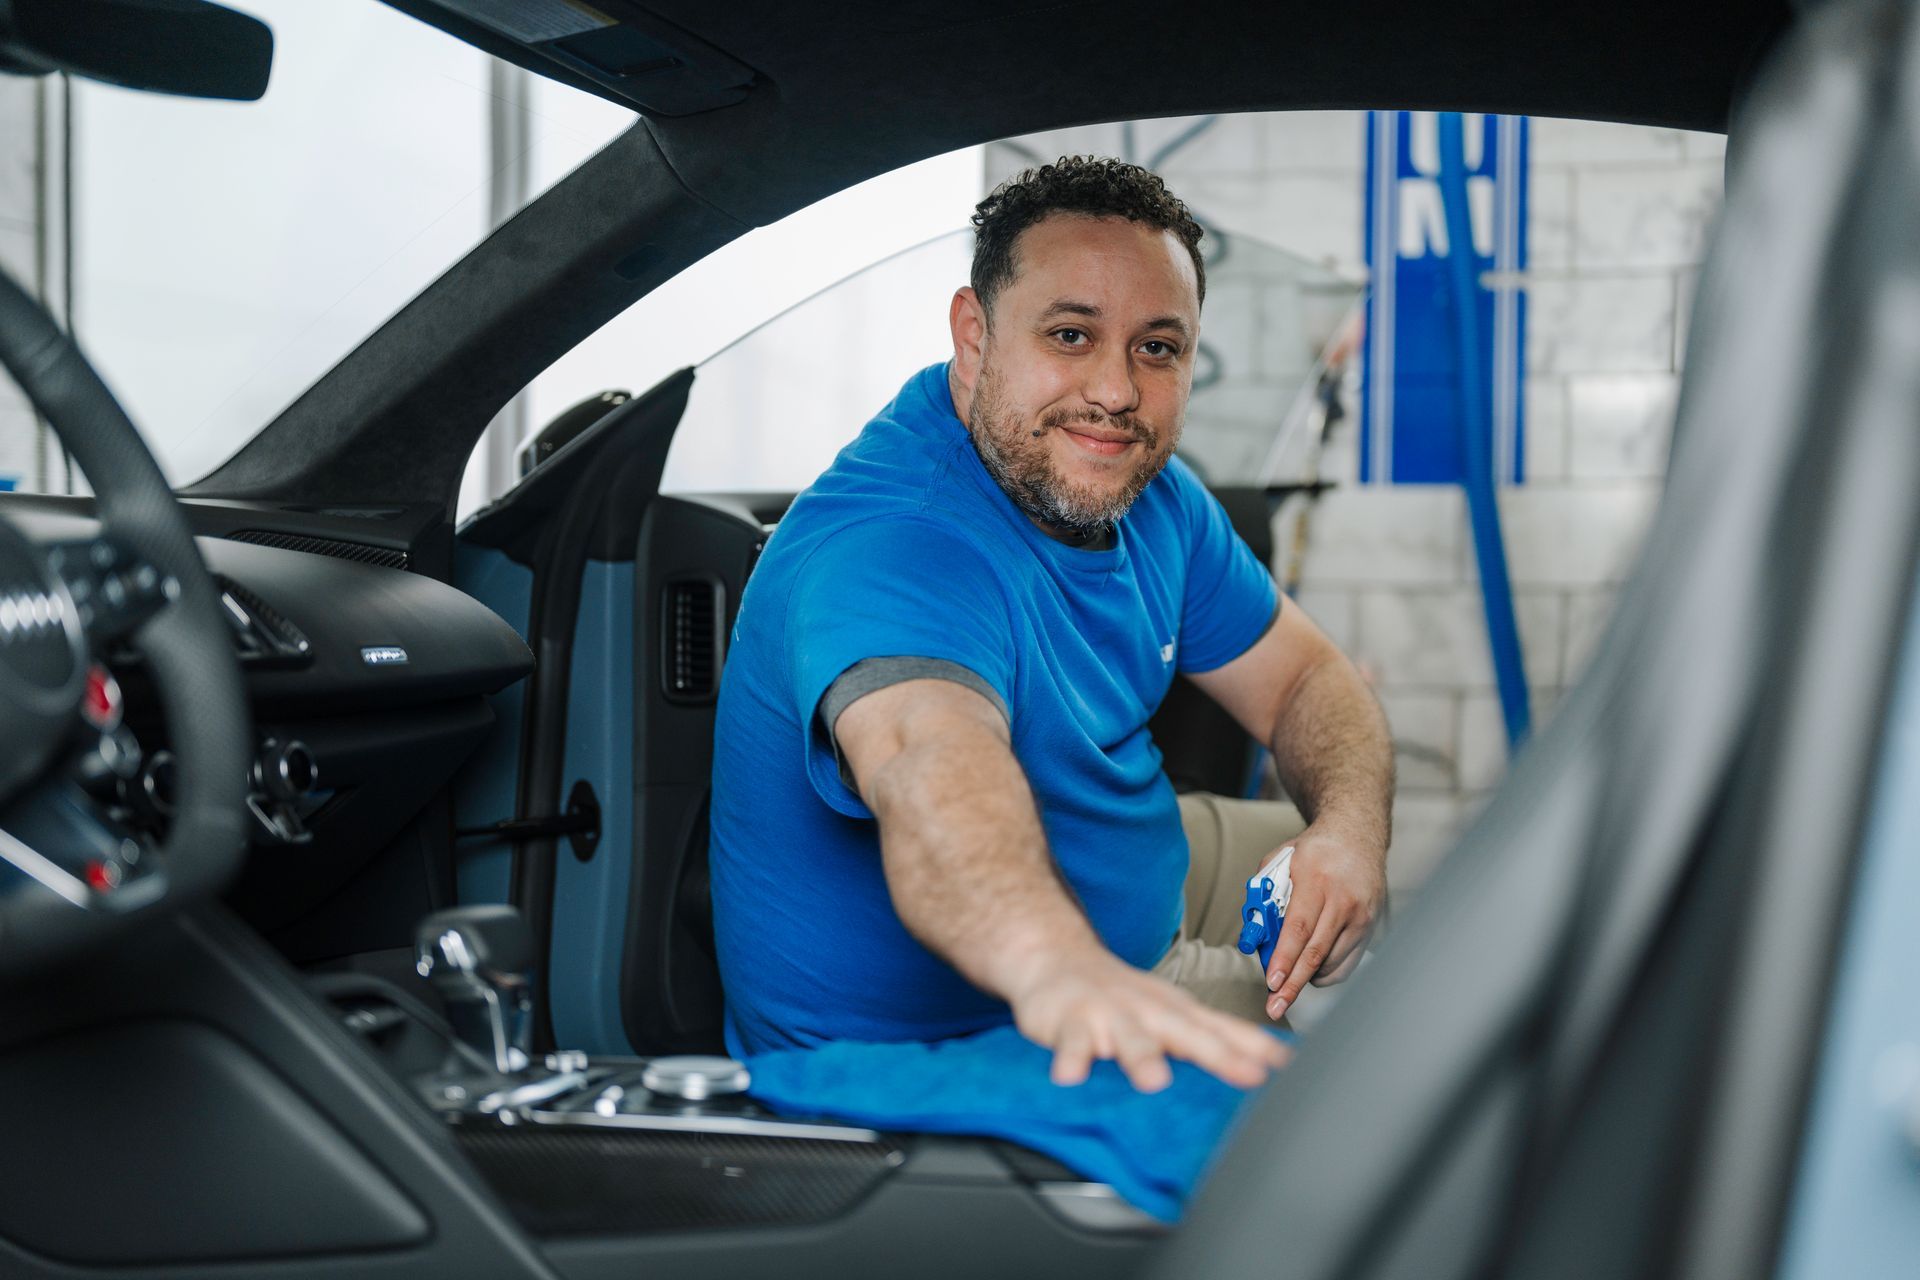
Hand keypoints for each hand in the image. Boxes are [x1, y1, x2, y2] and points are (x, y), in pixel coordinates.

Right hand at [1007, 943, 1289, 1092]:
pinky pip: (1071, 1043)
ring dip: (1142, 1057)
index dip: (1254, 1047)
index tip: (1285, 1066)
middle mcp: (1148, 1011)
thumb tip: (1268, 1063)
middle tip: (1248, 1074)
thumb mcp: (1169, 1012)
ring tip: (1153, 1080)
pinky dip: (1071, 1059)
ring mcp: (1109, 1013)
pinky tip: (1071, 1077)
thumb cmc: (1121, 997)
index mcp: (1175, 1012)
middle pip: (1187, 1033)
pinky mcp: (1069, 1021)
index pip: (1222, 1030)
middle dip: (1218, 1054)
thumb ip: (1212, 1038)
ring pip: (1129, 1037)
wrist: (1054, 955)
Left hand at [1263, 822, 1386, 1020]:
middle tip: (1275, 1006)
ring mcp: (1361, 916)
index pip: (1299, 928)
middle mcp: (1343, 900)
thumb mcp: (1279, 861)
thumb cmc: (1312, 851)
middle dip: (1293, 984)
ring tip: (1288, 981)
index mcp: (1316, 880)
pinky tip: (1311, 970)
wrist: (1356, 837)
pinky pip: (1348, 962)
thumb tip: (1253, 937)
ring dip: (1307, 977)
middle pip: (1316, 952)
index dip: (1285, 959)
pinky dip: (1326, 972)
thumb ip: (1263, 896)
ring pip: (1332, 961)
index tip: (1272, 982)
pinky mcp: (1371, 926)